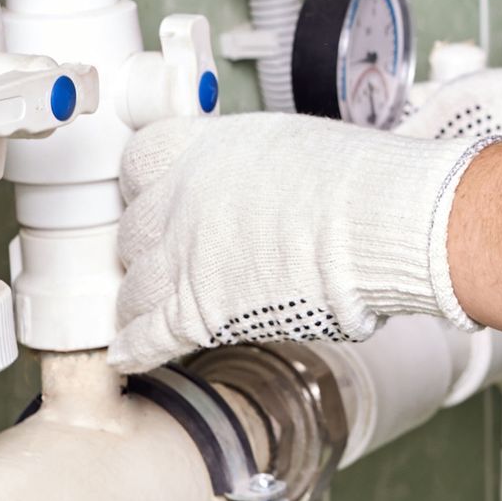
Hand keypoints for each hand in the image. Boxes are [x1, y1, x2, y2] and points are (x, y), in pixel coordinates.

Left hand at [111, 113, 492, 372]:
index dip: (150, 188)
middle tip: (176, 259)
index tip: (162, 199)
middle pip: (133, 230)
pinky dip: (135, 349)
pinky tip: (127, 355)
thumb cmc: (355, 181)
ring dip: (143, 301)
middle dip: (151, 247)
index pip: (138, 163)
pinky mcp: (197, 314)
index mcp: (197, 150)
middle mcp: (177, 201)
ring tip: (155, 312)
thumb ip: (246, 166)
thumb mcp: (284, 145)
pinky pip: (146, 338)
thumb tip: (252, 187)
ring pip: (133, 289)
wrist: (374, 222)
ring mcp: (182, 260)